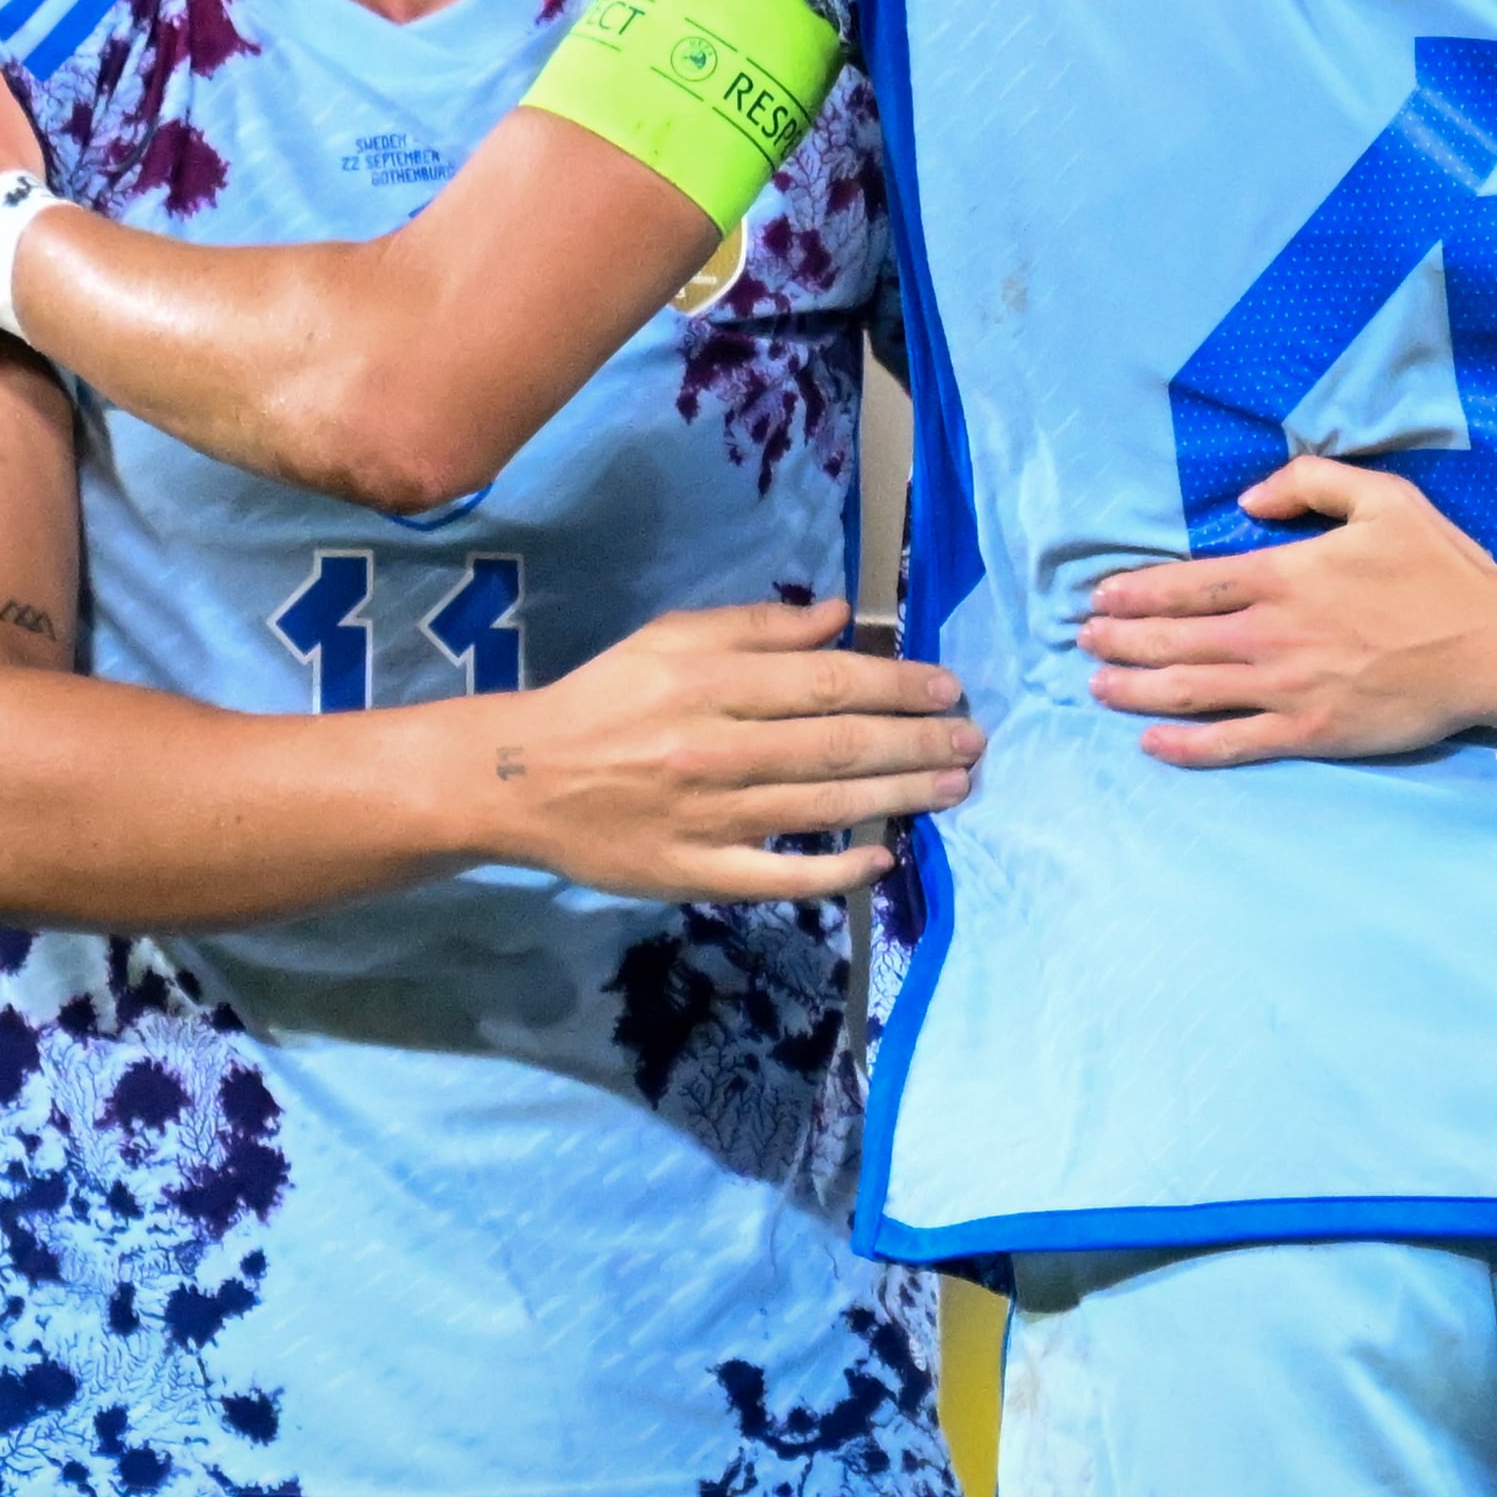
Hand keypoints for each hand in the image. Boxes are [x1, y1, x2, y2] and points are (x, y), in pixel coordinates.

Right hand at [467, 597, 982, 902]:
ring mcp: (708, 817)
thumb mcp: (670, 639)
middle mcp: (715, 749)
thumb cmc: (606, 698)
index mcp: (710, 683)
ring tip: (954, 786)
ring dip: (899, 797)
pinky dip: (835, 872)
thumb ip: (757, 627)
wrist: (523, 779)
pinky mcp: (695, 873)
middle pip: (837, 746)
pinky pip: (778, 878)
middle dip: (916, 742)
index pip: (825, 682)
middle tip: (973, 741)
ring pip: (822, 807)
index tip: (948, 687)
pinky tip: (884, 858)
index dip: (896, 684)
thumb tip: (842, 618)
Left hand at [1078, 454, 1496, 768]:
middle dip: (1121, 639)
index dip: (1136, 592)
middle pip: (1176, 639)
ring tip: (1096, 685)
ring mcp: (1289, 687)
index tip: (1100, 596)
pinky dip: (1187, 746)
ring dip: (1136, 688)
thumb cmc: (1441, 569)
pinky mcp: (1311, 732)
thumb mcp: (1384, 498)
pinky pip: (1234, 742)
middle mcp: (1274, 633)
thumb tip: (1249, 498)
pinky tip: (1151, 744)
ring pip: (1192, 691)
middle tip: (1083, 640)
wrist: (1492, 646)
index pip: (1190, 585)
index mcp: (1286, 575)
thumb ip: (1310, 483)